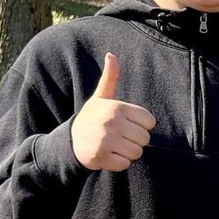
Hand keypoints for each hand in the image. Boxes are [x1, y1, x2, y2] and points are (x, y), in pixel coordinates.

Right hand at [71, 53, 155, 171]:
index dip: (140, 126)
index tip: (125, 124)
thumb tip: (111, 54)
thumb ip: (110, 78)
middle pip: (145, 139)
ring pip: (137, 153)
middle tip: (118, 137)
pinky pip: (125, 164)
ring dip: (127, 153)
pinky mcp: (101, 158)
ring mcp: (106, 141)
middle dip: (134, 141)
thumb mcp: (101, 97)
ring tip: (113, 146)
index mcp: (116, 107)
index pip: (150, 122)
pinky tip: (107, 155)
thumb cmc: (91, 118)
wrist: (69, 142)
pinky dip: (118, 163)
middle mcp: (112, 123)